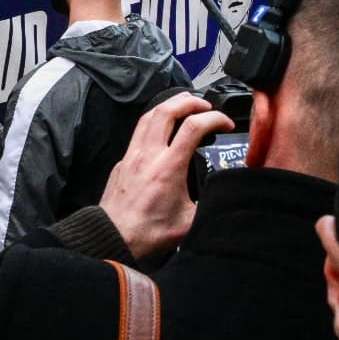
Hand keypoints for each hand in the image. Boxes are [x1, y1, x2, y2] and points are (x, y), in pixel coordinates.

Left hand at [99, 93, 234, 258]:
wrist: (113, 238)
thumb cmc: (148, 233)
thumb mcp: (190, 221)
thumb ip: (209, 203)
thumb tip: (223, 195)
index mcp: (168, 167)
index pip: (194, 126)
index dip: (215, 118)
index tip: (225, 123)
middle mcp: (148, 155)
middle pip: (167, 110)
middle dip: (190, 102)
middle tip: (205, 105)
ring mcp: (131, 156)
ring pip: (148, 117)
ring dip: (169, 106)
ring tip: (184, 105)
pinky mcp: (122, 162)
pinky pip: (138, 133)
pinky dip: (154, 123)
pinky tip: (162, 130)